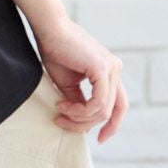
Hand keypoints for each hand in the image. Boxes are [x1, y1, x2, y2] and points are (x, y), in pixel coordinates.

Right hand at [34, 16, 127, 143]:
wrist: (48, 28)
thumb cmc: (55, 51)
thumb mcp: (68, 83)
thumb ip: (80, 101)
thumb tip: (85, 125)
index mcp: (110, 71)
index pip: (119, 105)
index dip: (112, 125)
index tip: (98, 138)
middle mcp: (115, 69)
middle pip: (111, 111)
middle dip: (88, 124)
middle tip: (64, 123)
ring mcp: (112, 68)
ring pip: (103, 110)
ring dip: (79, 117)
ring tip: (60, 112)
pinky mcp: (103, 68)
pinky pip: (98, 102)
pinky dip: (81, 110)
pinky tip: (64, 105)